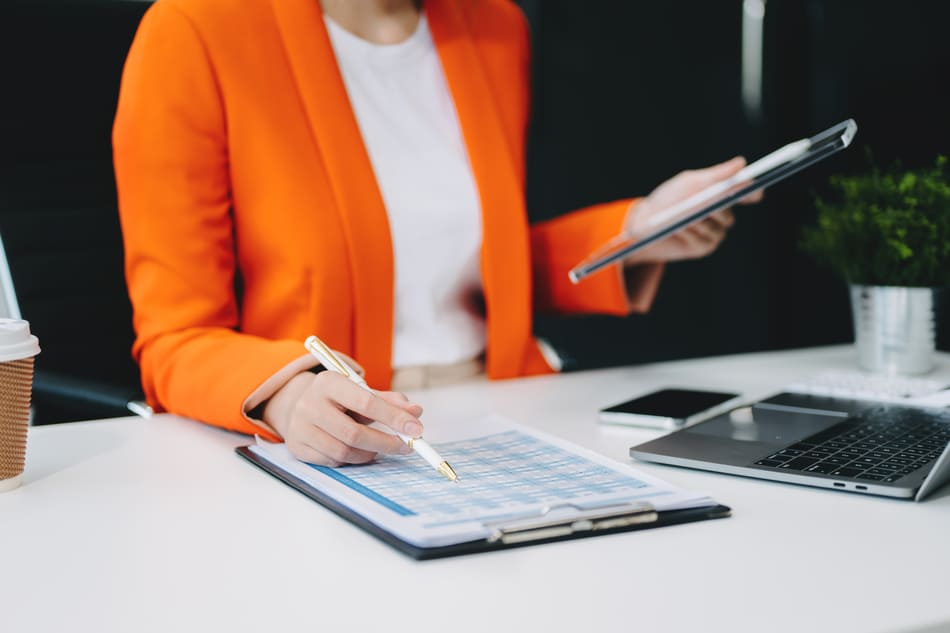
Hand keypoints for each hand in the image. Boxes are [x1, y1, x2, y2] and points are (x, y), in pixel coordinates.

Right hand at [263, 370, 422, 465]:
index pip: (365, 402)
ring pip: (344, 451)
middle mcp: (309, 404)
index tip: (416, 429)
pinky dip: (352, 460)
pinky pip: (332, 462)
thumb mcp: (361, 392)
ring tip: (380, 447)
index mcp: (328, 382)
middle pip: (353, 433)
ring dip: (369, 454)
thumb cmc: (339, 399)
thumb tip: (416, 413)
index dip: (394, 418)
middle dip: (385, 443)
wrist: (300, 405)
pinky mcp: (298, 447)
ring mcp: (300, 427)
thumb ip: (389, 401)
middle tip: (406, 447)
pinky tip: (359, 451)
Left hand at [623, 156, 763, 264]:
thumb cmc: (667, 200)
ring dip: (698, 220)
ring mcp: (714, 232)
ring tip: (680, 217)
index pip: (743, 194)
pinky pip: (703, 239)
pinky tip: (677, 229)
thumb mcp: (690, 183)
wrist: (642, 224)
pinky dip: (689, 233)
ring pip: (717, 227)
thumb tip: (742, 163)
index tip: (754, 191)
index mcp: (720, 195)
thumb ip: (716, 174)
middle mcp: (720, 215)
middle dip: (714, 207)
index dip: (751, 193)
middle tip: (703, 204)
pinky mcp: (703, 247)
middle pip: (728, 212)